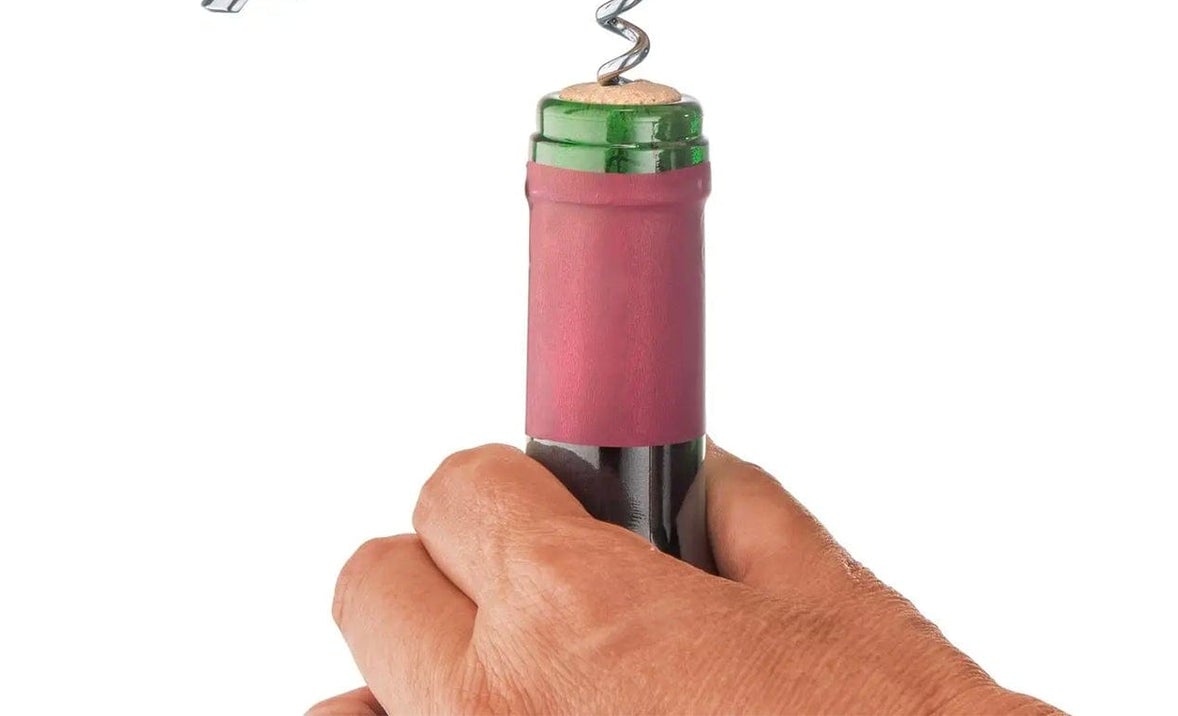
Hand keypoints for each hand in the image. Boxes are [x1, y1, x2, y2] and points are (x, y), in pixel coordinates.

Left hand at [310, 444, 1060, 715]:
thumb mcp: (826, 601)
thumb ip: (739, 515)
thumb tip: (702, 484)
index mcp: (573, 613)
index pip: (457, 490)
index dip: (510, 491)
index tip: (538, 509)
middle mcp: (490, 711)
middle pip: (375, 586)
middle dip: (451, 576)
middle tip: (528, 602)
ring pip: (351, 712)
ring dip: (414, 688)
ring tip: (520, 700)